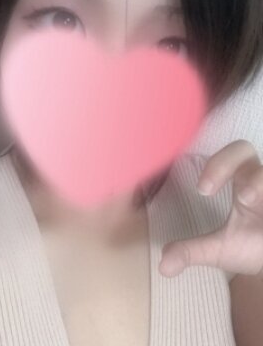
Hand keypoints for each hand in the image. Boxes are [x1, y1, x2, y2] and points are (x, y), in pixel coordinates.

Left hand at [159, 140, 262, 277]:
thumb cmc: (251, 246)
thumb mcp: (220, 250)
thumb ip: (191, 252)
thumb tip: (163, 267)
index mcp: (241, 182)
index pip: (227, 156)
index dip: (216, 165)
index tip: (202, 190)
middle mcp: (259, 180)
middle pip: (243, 148)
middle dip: (228, 163)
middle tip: (226, 189)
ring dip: (259, 180)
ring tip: (249, 199)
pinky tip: (261, 221)